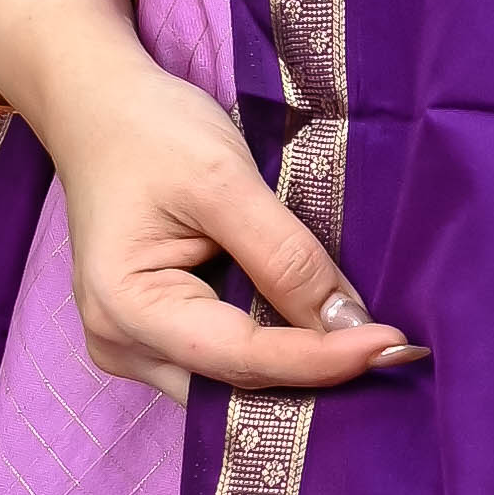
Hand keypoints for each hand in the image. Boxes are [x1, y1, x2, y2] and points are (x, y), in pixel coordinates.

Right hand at [0, 0, 420, 397]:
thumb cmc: (149, 130)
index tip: (393, 344)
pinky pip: (224, 362)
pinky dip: (276, 351)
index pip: (242, 357)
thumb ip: (285, 255)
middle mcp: (121, 345)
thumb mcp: (223, 179)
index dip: (322, 358)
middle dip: (314, 376)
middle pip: (235, 387)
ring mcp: (134, 347)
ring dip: (299, 369)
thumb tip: (350, 323)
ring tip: (369, 348)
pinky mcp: (155, 336)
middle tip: (395, 355)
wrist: (97, 107)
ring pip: (233, 384)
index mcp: (124, 308)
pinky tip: (326, 335)